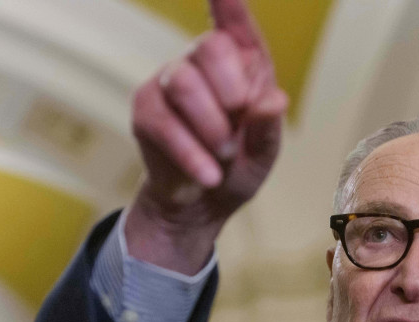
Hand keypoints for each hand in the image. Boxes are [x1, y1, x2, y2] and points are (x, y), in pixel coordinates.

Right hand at [126, 0, 287, 274]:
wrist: (202, 205)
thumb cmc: (237, 166)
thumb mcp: (263, 153)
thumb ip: (269, 128)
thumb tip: (272, 101)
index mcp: (242, 62)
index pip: (235, 22)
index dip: (228, 2)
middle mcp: (202, 61)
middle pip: (210, 46)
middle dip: (230, 91)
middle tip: (238, 125)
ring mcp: (170, 80)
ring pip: (183, 83)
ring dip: (210, 127)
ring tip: (223, 156)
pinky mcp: (146, 108)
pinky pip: (164, 122)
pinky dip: (191, 153)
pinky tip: (208, 175)